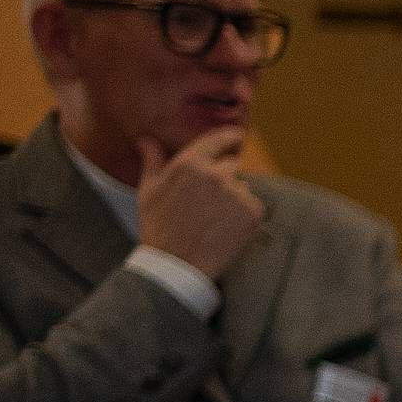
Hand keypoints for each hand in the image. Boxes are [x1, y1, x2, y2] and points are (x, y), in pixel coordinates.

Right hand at [135, 126, 260, 279]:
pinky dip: (244, 215)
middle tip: (209, 200)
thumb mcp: (149, 190)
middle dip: (225, 176)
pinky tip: (224, 227)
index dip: (231, 138)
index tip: (236, 138)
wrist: (177, 263)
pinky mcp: (254, 212)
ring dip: (233, 197)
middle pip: (233, 164)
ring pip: (243, 187)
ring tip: (212, 218)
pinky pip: (253, 205)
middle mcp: (217, 174)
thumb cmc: (158, 226)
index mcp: (190, 163)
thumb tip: (147, 139)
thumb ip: (153, 160)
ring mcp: (238, 193)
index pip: (223, 138)